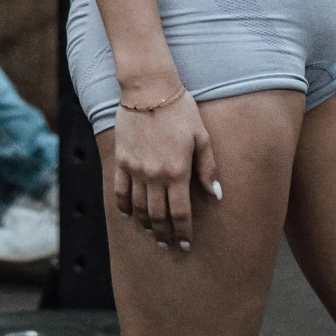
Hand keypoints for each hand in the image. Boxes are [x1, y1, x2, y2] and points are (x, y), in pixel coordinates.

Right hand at [111, 85, 219, 250]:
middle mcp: (154, 176)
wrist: (148, 89)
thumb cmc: (180, 109)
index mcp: (177, 172)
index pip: (179, 213)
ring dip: (145, 225)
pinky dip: (125, 207)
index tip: (186, 244)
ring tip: (152, 233)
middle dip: (164, 235)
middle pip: (157, 216)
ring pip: (138, 208)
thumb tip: (215, 194)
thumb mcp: (201, 136)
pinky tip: (130, 215)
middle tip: (168, 245)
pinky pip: (120, 192)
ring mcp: (135, 170)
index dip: (183, 232)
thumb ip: (208, 167)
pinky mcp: (121, 161)